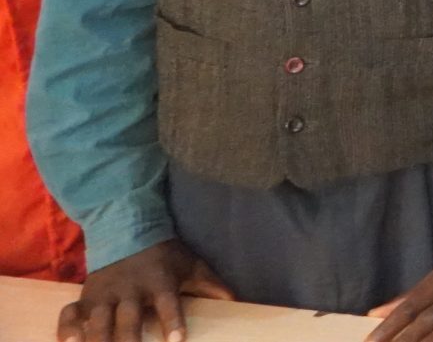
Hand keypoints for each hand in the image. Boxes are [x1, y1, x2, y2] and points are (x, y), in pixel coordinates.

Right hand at [56, 240, 231, 341]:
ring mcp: (106, 293)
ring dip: (98, 340)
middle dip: (129, 341)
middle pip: (128, 320)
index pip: (168, 304)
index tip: (177, 340)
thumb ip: (211, 286)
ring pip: (99, 321)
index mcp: (159, 282)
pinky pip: (71, 313)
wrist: (128, 228)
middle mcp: (131, 289)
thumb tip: (237, 302)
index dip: (172, 322)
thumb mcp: (192, 266)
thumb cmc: (165, 255)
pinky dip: (68, 328)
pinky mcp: (86, 295)